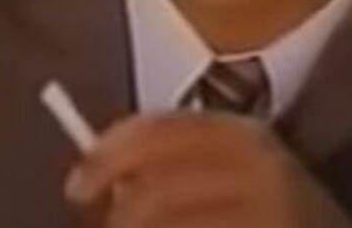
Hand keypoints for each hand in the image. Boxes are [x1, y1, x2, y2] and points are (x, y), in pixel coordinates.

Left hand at [64, 112, 351, 226]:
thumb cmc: (275, 218)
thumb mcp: (233, 180)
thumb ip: (172, 170)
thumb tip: (94, 182)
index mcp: (244, 137)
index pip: (156, 133)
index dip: (106, 159)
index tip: (76, 189)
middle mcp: (259, 170)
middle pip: (154, 196)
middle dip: (120, 223)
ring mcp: (269, 214)